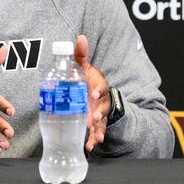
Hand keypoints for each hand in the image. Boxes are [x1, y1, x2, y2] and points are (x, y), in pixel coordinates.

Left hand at [74, 34, 110, 151]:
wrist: (95, 95)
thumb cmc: (88, 79)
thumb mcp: (83, 67)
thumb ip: (80, 54)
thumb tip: (79, 37)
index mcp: (99, 85)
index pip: (102, 87)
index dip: (98, 90)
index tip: (92, 94)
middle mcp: (102, 100)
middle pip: (103, 107)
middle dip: (99, 113)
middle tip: (93, 119)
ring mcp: (101, 113)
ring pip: (103, 122)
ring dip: (99, 129)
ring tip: (96, 137)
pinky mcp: (98, 124)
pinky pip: (98, 133)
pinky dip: (94, 140)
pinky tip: (90, 147)